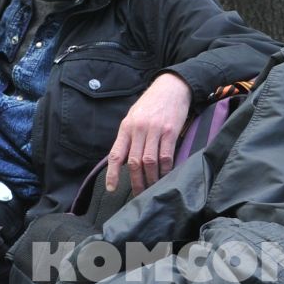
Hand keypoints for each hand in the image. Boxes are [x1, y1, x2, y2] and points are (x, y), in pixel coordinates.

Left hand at [105, 73, 191, 194]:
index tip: (111, 189)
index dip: (113, 173)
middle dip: (136, 182)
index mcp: (126, 127)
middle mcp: (139, 129)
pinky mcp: (170, 131)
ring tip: (152, 189)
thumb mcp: (134, 117)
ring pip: (150, 162)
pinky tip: (165, 176)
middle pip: (134, 162)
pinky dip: (165, 170)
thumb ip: (129, 138)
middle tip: (138, 195)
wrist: (172, 87)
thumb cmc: (151, 104)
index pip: (116, 154)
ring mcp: (155, 130)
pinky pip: (166, 156)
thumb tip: (125, 161)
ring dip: (151, 179)